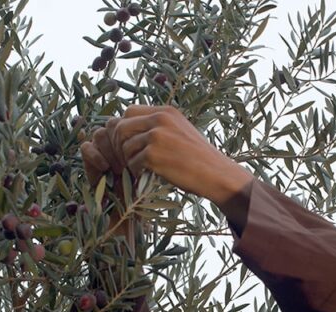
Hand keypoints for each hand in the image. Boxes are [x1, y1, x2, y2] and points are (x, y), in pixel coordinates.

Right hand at [79, 124, 138, 250]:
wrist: (127, 220)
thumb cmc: (143, 200)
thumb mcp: (150, 176)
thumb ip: (149, 155)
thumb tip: (156, 131)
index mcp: (133, 146)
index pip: (128, 125)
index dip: (133, 135)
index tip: (141, 152)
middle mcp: (117, 147)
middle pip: (114, 127)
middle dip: (122, 143)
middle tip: (129, 163)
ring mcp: (102, 152)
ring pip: (100, 134)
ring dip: (110, 150)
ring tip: (119, 169)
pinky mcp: (88, 162)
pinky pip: (86, 147)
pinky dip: (94, 154)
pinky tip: (105, 168)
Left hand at [108, 105, 251, 205]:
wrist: (216, 173)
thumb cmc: (198, 157)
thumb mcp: (180, 130)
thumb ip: (159, 126)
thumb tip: (130, 128)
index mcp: (166, 112)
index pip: (129, 112)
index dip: (124, 128)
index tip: (129, 143)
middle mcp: (159, 120)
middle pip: (121, 127)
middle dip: (120, 145)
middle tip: (127, 160)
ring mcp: (156, 137)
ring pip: (125, 147)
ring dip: (129, 161)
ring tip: (142, 169)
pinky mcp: (153, 155)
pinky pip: (132, 163)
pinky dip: (137, 172)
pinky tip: (148, 176)